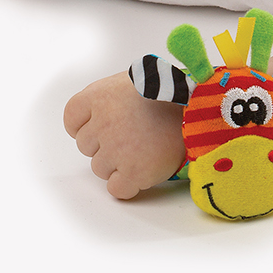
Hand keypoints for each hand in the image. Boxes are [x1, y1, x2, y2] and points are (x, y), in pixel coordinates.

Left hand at [63, 73, 186, 198]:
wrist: (201, 108)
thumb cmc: (168, 94)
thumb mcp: (131, 82)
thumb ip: (105, 99)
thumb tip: (91, 117)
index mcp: (99, 96)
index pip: (72, 119)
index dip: (86, 125)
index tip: (102, 127)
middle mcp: (103, 122)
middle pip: (85, 146)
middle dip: (105, 144)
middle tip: (132, 135)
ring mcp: (117, 149)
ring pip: (100, 168)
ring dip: (117, 164)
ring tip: (143, 149)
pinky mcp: (134, 173)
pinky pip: (116, 189)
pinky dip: (128, 184)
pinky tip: (144, 169)